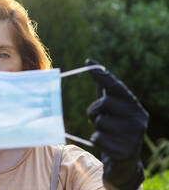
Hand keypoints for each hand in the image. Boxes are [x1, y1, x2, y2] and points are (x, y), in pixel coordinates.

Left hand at [85, 59, 148, 189]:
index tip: (88, 63)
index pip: (116, 87)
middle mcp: (138, 118)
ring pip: (99, 122)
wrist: (123, 162)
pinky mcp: (125, 151)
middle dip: (94, 110)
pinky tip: (107, 146)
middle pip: (104, 103)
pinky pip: (97, 139)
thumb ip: (103, 89)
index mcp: (134, 105)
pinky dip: (97, 141)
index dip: (102, 75)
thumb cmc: (114, 129)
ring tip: (106, 134)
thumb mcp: (111, 109)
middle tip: (97, 118)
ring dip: (96, 128)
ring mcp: (134, 136)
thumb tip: (92, 63)